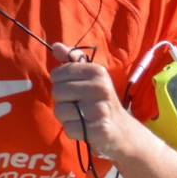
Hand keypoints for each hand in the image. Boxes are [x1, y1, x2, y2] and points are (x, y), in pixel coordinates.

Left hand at [49, 42, 138, 160]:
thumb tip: (55, 46)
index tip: (73, 90)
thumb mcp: (89, 77)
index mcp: (96, 71)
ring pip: (60, 111)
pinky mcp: (100, 129)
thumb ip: (71, 61)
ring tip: (81, 117)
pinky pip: (69, 129)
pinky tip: (85, 128)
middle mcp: (101, 87)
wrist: (121, 129)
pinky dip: (73, 131)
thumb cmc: (98, 100)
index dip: (59, 84)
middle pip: (57, 92)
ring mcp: (101, 109)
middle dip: (61, 102)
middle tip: (77, 106)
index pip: (56, 74)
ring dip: (66, 117)